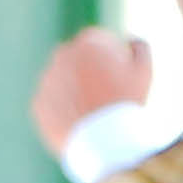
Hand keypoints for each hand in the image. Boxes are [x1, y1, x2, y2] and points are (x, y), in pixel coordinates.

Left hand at [31, 26, 155, 161]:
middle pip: (76, 60)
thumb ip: (140, 47)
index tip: (117, 73)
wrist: (104, 142)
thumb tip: (130, 40)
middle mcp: (61, 56)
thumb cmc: (127, 104)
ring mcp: (47, 81)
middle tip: (104, 94)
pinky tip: (79, 123)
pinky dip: (63, 111)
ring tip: (92, 112)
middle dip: (88, 71)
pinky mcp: (38, 105)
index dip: (109, 56)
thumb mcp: (144, 71)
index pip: (97, 41)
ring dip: (74, 91)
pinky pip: (52, 105)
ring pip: (62, 82)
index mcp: (86, 43)